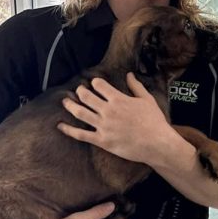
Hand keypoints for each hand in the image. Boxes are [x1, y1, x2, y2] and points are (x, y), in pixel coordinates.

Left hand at [58, 75, 174, 164]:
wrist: (157, 143)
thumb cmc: (155, 121)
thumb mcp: (147, 100)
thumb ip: (136, 86)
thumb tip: (129, 75)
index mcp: (118, 99)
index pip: (99, 85)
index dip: (95, 82)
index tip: (94, 83)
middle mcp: (108, 110)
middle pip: (86, 96)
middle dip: (80, 91)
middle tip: (78, 90)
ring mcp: (103, 126)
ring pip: (80, 113)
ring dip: (70, 105)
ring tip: (65, 101)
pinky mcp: (102, 140)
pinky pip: (80, 134)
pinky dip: (68, 130)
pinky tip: (60, 125)